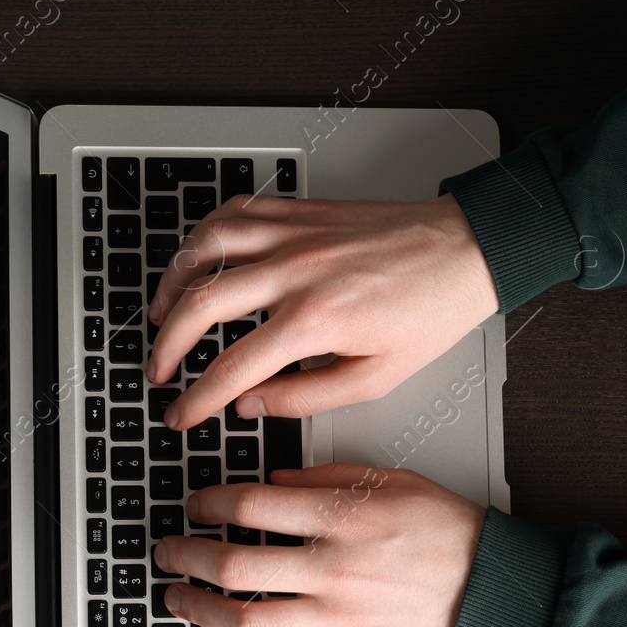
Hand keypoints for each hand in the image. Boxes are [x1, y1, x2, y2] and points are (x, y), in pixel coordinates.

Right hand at [146, 194, 498, 428]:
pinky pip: (235, 212)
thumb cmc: (430, 312)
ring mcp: (296, 234)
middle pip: (202, 304)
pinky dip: (203, 234)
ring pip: (206, 248)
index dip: (198, 398)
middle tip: (160, 369)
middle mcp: (298, 271)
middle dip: (168, 345)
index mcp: (317, 320)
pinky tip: (195, 258)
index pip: (234, 367)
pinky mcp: (301, 211)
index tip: (181, 415)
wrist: (466, 251)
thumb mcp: (374, 378)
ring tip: (160, 312)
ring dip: (172, 282)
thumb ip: (305, 399)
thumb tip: (251, 406)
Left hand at [151, 463, 485, 626]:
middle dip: (185, 554)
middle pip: (233, 564)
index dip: (208, 503)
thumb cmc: (449, 535)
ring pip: (243, 617)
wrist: (497, 595)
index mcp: (346, 517)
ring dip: (197, 605)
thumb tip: (269, 482)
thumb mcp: (393, 481)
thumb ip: (326, 479)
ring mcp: (338, 618)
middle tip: (167, 549)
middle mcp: (335, 569)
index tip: (195, 503)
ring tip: (176, 594)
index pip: (251, 507)